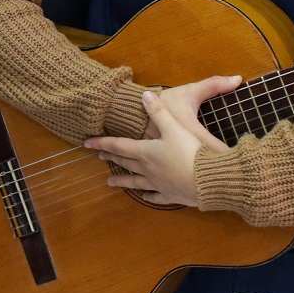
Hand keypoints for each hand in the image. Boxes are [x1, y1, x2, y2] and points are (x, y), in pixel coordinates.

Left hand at [85, 76, 239, 206]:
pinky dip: (149, 196)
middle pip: (126, 162)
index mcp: (147, 152)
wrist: (206, 180)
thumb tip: (145, 94)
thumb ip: (159, 112)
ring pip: (136, 182)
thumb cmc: (190, 152)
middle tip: (98, 156)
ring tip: (110, 181)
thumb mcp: (174, 127)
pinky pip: (156, 196)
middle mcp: (148, 169)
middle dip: (111, 157)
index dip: (103, 142)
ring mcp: (159, 184)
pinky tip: (145, 198)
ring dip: (123, 180)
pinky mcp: (171, 195)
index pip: (120, 145)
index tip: (87, 142)